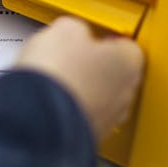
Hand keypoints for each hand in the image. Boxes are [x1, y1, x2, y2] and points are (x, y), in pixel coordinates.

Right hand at [14, 16, 143, 140]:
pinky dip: (69, 110)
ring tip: (56, 80)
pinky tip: (50, 101)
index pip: (128, 46)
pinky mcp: (88, 137)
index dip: (106, 40)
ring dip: (82, 90)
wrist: (38, 117)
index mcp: (129, 62)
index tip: (92, 38)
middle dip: (95, 66)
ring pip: (99, 99)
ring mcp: (108, 120)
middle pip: (115, 75)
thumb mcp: (65, 30)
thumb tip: (73, 34)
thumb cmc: (58, 74)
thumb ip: (77, 29)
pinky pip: (81, 117)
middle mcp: (125, 95)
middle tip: (71, 57)